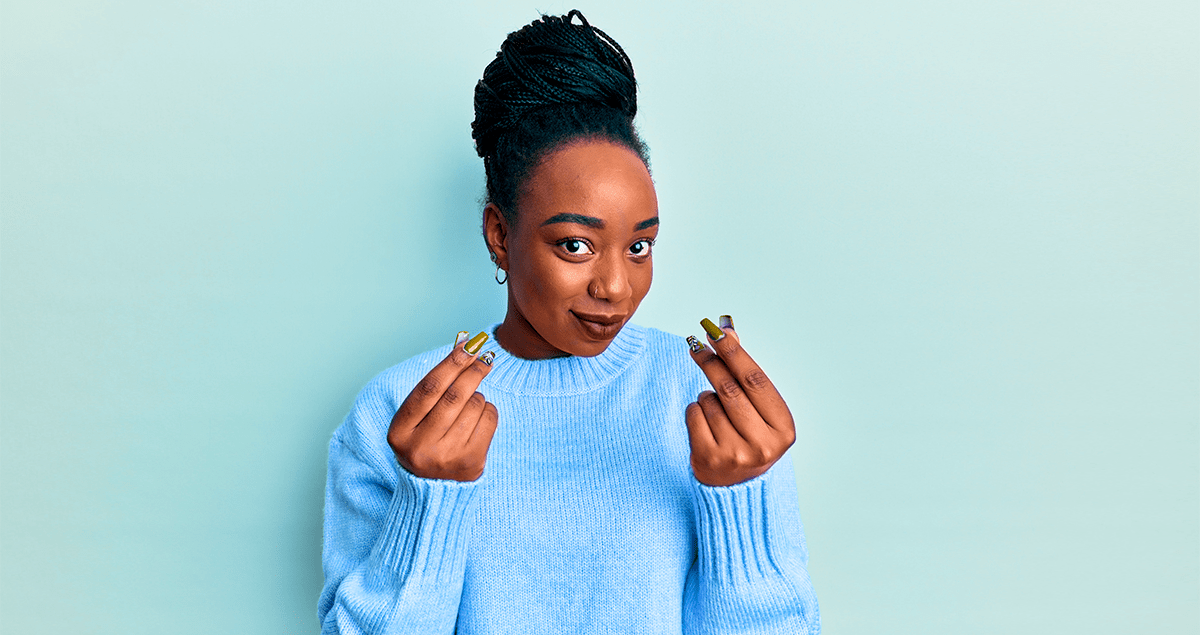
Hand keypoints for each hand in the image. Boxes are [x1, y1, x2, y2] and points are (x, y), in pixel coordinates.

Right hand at [388, 331, 498, 481]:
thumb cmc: (425, 440)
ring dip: (477, 394)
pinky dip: (488, 409)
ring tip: (469, 403)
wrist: (432, 490)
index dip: (451, 362)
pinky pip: (490, 420)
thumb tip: (465, 345)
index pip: (429, 387)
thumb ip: (434, 386)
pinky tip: (478, 417)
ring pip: (475, 405)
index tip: (468, 344)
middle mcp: (421, 447)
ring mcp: (447, 458)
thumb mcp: (416, 418)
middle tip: (484, 357)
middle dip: (472, 370)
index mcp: (399, 433)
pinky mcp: (472, 463)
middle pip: (454, 395)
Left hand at [685, 317, 796, 486]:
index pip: (755, 380)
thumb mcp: (758, 409)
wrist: (735, 488)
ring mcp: (735, 454)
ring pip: (709, 401)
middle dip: (711, 361)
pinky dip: (695, 409)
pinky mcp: (709, 459)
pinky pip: (694, 415)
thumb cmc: (749, 438)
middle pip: (729, 388)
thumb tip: (727, 329)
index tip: (716, 332)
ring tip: (714, 406)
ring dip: (706, 395)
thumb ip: (745, 371)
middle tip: (695, 343)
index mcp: (783, 428)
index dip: (734, 353)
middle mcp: (763, 444)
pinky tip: (704, 422)